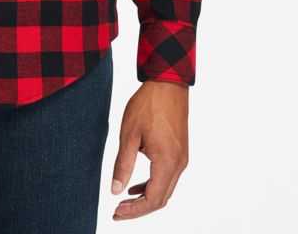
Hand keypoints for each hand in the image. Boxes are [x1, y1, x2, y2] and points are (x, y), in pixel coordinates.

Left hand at [110, 79, 189, 220]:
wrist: (168, 84)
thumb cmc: (148, 105)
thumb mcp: (129, 134)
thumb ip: (123, 164)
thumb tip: (115, 190)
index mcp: (167, 161)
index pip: (152, 199)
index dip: (134, 210)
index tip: (116, 212)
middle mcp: (179, 164)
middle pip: (160, 199)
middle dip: (139, 209)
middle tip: (118, 211)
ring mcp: (182, 159)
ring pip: (165, 190)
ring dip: (146, 198)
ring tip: (124, 200)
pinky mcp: (180, 152)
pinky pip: (167, 177)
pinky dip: (152, 185)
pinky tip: (135, 185)